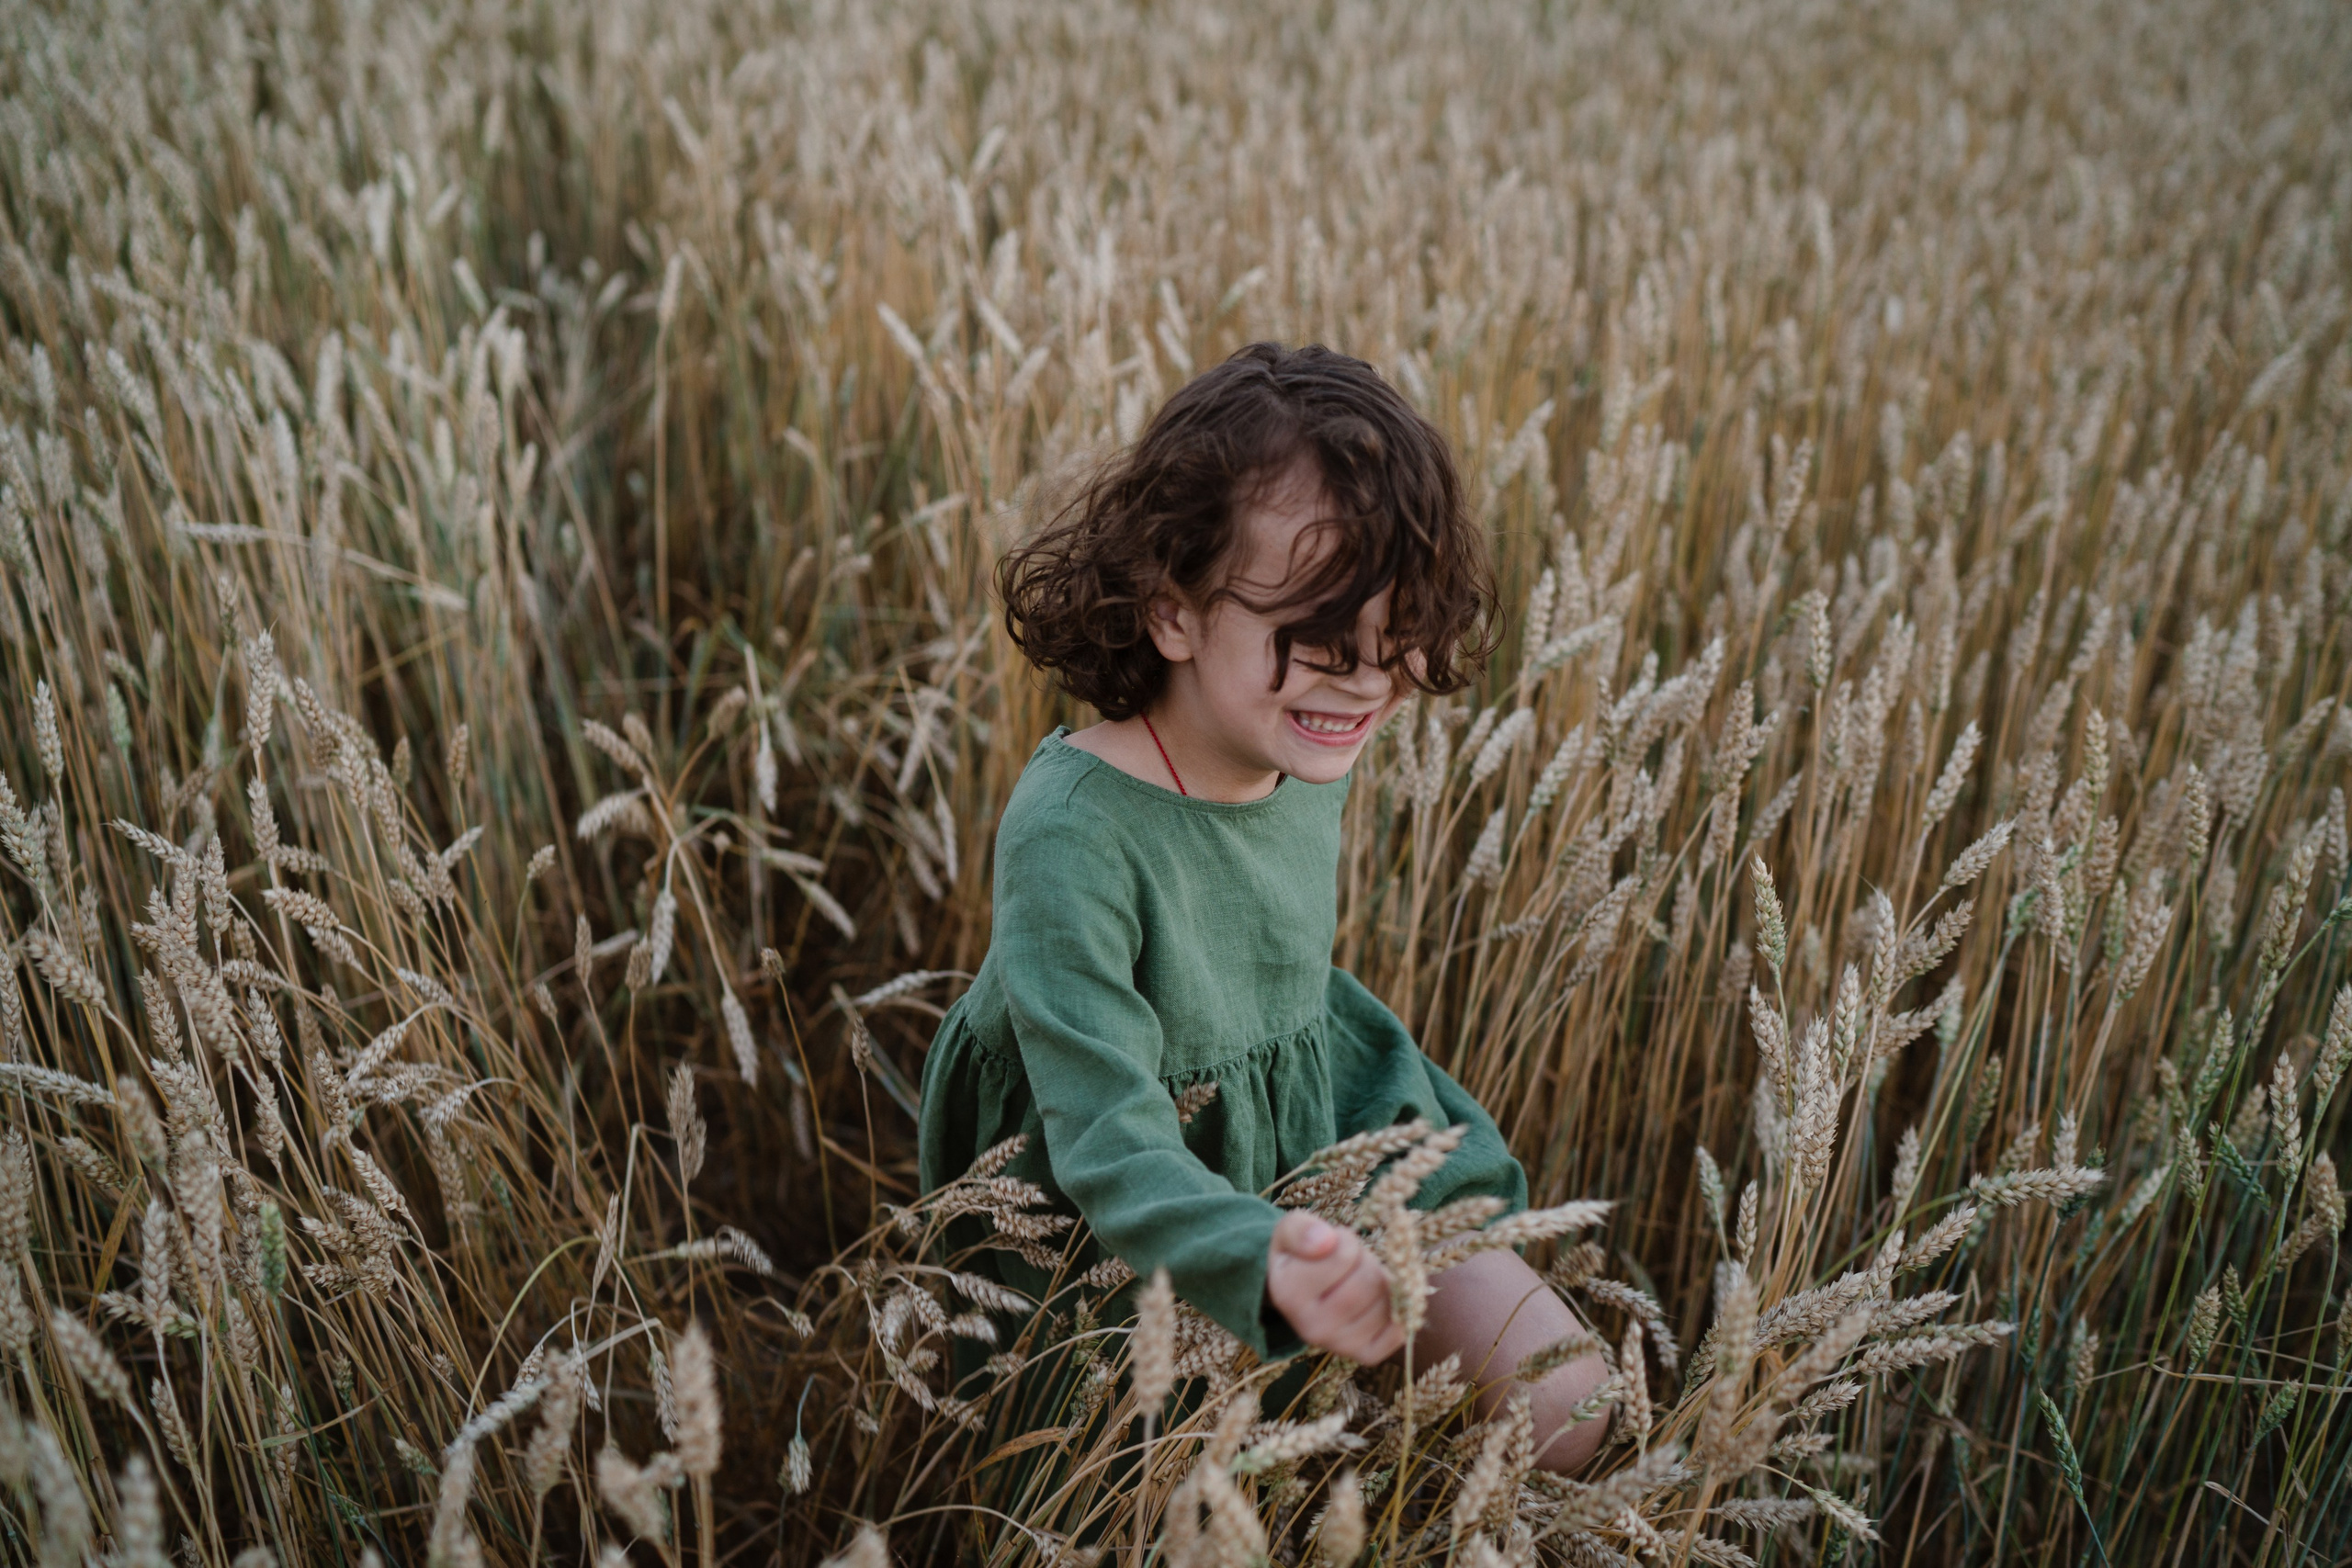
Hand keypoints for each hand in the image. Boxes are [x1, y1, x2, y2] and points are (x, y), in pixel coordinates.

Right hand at [1265, 1210, 1404, 1363]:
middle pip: (1368, 1282)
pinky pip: (1398, 1332)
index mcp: (1289, 1294)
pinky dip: (1398, 1310)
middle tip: (1351, 1260)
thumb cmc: (1299, 1255)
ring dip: (1382, 1282)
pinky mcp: (1364, 1355)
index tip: (1333, 1242)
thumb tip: (1325, 1241)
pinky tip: (1378, 1298)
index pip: (1342, 1257)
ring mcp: (1339, 1345)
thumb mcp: (1288, 1230)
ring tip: (1361, 1278)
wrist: (1298, 1293)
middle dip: (1367, 1261)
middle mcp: (1312, 1327)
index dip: (1346, 1241)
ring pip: (1386, 1304)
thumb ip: (1300, 1229)